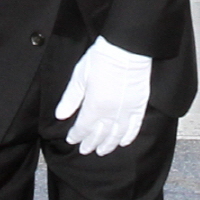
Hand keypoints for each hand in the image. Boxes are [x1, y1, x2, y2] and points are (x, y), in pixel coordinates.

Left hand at [55, 37, 152, 155]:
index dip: (76, 135)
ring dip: (108, 145)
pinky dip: (129, 137)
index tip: (72, 140)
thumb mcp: (80, 76)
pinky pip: (134, 127)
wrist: (126, 49)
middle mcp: (111, 113)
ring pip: (116, 135)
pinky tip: (124, 142)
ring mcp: (126, 111)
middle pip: (99, 134)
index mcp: (94, 106)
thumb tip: (61, 115)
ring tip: (102, 151)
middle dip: (91, 143)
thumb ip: (70, 98)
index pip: (83, 128)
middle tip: (85, 150)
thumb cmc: (101, 59)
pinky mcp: (139, 106)